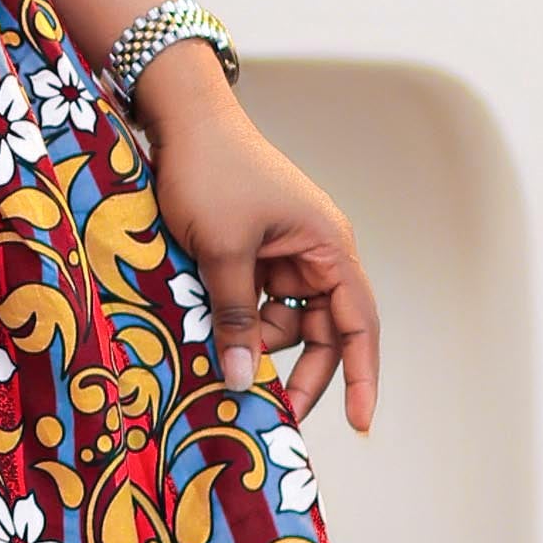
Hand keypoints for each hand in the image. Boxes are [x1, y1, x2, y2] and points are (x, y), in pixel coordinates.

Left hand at [133, 44, 377, 432]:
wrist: (181, 119)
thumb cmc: (212, 172)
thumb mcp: (222, 251)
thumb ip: (234, 317)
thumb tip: (241, 381)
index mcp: (329, 248)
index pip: (359, 325)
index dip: (361, 376)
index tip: (360, 423)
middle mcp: (317, 254)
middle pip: (323, 332)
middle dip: (298, 371)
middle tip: (271, 411)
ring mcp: (285, 255)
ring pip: (284, 322)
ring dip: (255, 344)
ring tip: (219, 358)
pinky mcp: (255, 255)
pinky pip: (256, 303)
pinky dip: (237, 323)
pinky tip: (211, 337)